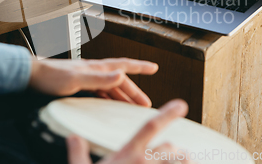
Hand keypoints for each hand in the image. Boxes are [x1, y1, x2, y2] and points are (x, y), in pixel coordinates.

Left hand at [29, 58, 157, 106]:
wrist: (32, 74)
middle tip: (146, 104)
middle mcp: (94, 70)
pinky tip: (109, 104)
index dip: (139, 67)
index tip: (154, 67)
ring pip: (110, 86)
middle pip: (119, 80)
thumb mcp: (76, 80)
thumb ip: (98, 78)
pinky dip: (109, 97)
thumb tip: (121, 76)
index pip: (123, 66)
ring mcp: (87, 76)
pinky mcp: (79, 83)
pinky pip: (100, 91)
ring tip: (132, 107)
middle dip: (134, 91)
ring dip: (122, 95)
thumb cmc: (51, 77)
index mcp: (96, 67)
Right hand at [66, 99, 189, 163]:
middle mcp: (144, 163)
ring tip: (189, 163)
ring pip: (180, 162)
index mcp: (126, 155)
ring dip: (184, 162)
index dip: (167, 113)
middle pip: (170, 147)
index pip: (150, 126)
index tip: (181, 105)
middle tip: (179, 155)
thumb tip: (73, 138)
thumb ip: (77, 153)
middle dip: (175, 150)